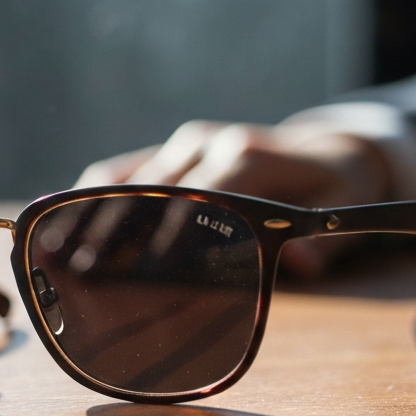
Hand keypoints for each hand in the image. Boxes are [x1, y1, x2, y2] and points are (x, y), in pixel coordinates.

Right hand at [75, 120, 392, 277]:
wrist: (329, 145)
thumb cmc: (337, 183)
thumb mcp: (345, 205)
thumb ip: (329, 242)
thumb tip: (303, 266)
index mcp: (246, 154)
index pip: (201, 193)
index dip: (174, 230)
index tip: (150, 268)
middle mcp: (208, 142)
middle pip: (156, 188)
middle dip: (124, 229)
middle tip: (93, 273)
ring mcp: (184, 143)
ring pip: (128, 178)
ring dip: (97, 216)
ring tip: (70, 256)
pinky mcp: (169, 151)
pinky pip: (122, 172)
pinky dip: (95, 199)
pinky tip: (73, 230)